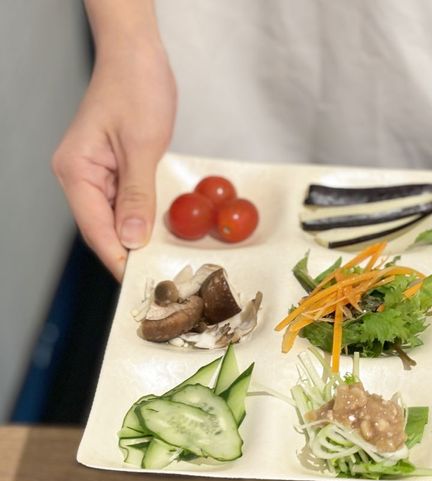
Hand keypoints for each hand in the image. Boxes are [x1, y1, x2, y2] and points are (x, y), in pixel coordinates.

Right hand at [52, 43, 175, 280]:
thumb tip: (132, 240)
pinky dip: (142, 218)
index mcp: (76, 171)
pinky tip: (160, 232)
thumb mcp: (141, 145)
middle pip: (103, 227)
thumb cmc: (136, 88)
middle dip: (128, 253)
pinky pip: (126, 202)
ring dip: (136, 238)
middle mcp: (80, 175)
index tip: (140, 282)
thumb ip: (136, 195)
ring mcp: (96, 173)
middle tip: (158, 278)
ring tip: (163, 262)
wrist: (138, 55)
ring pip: (116, 218)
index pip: (95, 228)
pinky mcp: (114, 168)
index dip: (118, 258)